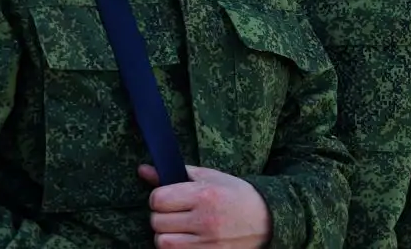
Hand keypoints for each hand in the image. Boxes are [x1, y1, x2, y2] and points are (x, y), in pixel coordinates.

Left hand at [140, 165, 270, 247]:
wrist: (267, 221)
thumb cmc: (238, 196)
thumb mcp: (212, 178)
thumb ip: (178, 173)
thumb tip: (143, 170)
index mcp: (205, 195)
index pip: (158, 199)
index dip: (160, 198)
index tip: (169, 198)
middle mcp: (205, 220)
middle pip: (157, 221)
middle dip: (163, 216)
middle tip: (176, 213)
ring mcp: (206, 243)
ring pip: (162, 242)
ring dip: (167, 234)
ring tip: (181, 228)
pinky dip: (176, 247)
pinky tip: (188, 239)